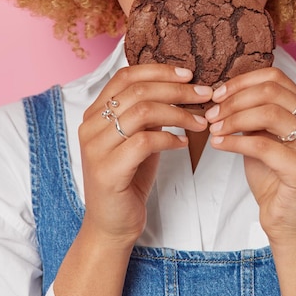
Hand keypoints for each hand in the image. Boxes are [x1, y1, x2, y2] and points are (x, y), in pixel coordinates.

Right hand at [79, 64, 210, 248]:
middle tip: (205, 95)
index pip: (125, 76)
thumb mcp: (138, 138)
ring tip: (201, 122)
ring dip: (179, 114)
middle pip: (138, 91)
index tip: (188, 74)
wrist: (111, 225)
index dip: (158, 71)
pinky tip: (184, 143)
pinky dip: (170, 139)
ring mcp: (96, 148)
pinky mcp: (108, 171)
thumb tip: (179, 86)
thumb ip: (148, 113)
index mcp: (95, 113)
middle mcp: (90, 126)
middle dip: (177, 90)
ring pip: (142, 112)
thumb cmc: (128, 178)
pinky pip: (144, 142)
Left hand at [206, 67, 295, 246]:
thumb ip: (253, 112)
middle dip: (234, 100)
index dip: (243, 82)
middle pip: (271, 92)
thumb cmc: (272, 177)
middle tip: (211, 113)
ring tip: (214, 128)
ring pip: (269, 113)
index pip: (276, 78)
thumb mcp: (261, 136)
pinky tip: (219, 144)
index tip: (218, 94)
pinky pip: (263, 145)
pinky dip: (235, 141)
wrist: (287, 222)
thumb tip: (224, 91)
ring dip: (233, 118)